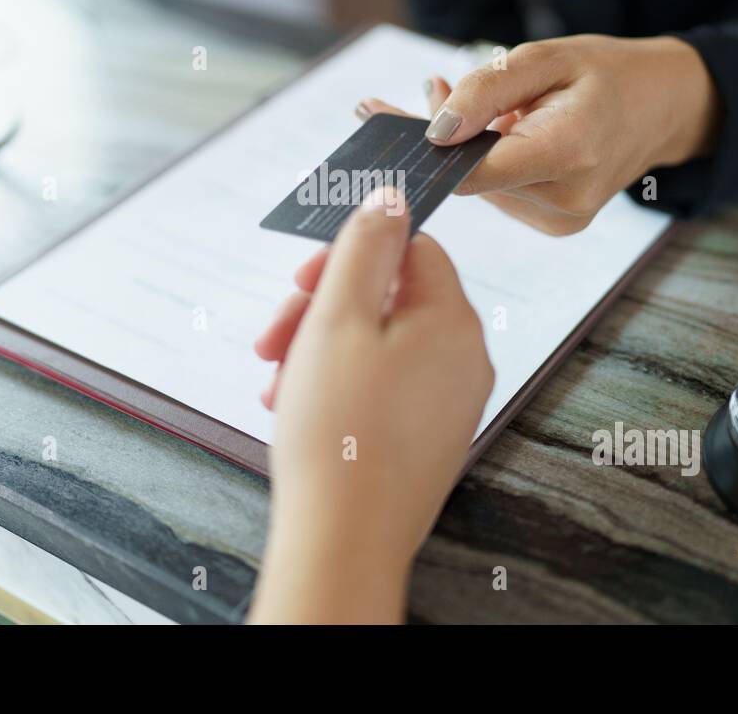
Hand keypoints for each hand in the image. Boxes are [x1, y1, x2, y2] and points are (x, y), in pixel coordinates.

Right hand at [247, 189, 493, 623]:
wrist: (344, 540)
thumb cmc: (339, 430)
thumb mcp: (338, 318)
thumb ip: (364, 247)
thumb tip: (391, 196)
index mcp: (452, 319)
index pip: (412, 249)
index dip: (351, 254)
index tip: (302, 279)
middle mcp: (464, 358)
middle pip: (390, 299)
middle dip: (322, 309)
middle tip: (273, 336)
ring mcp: (450, 403)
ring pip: (379, 346)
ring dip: (319, 350)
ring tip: (275, 381)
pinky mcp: (428, 439)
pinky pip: (383, 389)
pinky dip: (339, 386)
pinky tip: (294, 408)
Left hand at [358, 35, 719, 234]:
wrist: (664, 108)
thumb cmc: (608, 73)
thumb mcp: (549, 56)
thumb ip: (489, 89)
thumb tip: (434, 131)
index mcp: (570, 151)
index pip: (476, 170)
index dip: (423, 149)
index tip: (377, 119)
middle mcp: (567, 199)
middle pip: (471, 176)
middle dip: (438, 133)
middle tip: (427, 85)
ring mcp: (563, 219)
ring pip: (480, 185)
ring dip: (461, 146)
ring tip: (464, 96)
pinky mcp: (556, 225)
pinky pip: (499, 193)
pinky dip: (484, 161)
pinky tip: (492, 129)